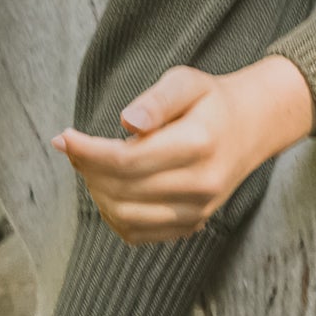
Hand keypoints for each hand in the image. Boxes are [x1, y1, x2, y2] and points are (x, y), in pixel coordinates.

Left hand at [56, 52, 314, 244]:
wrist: (251, 127)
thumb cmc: (210, 101)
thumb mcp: (186, 82)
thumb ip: (156, 100)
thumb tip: (127, 122)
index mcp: (199, 143)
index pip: (128, 160)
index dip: (87, 152)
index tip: (64, 138)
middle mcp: (202, 184)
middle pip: (122, 189)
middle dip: (88, 169)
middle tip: (75, 147)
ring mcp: (199, 210)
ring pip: (126, 217)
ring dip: (97, 194)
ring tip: (92, 167)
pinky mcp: (192, 225)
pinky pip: (138, 234)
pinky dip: (113, 216)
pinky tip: (109, 189)